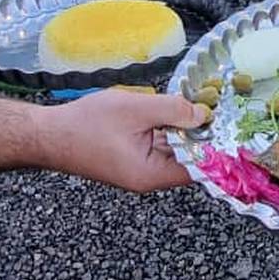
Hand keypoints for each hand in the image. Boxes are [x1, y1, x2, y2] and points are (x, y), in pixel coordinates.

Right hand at [39, 90, 208, 191]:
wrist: (46, 134)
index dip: (217, 144)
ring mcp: (141, 169)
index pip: (199, 166)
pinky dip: (169, 128)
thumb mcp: (135, 109)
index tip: (232, 122)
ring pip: (175, 149)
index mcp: (152, 174)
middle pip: (189, 157)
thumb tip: (203, 114)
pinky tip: (176, 108)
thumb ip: (172, 110)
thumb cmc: (86, 124)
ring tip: (203, 102)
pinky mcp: (133, 158)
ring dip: (186, 128)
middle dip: (203, 132)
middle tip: (220, 104)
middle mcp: (150, 177)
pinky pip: (160, 144)